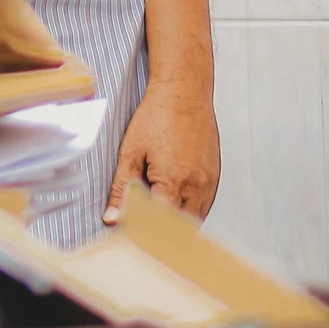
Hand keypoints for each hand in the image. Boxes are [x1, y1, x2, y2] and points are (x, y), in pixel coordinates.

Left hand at [106, 80, 219, 223]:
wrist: (184, 94)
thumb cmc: (156, 118)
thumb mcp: (130, 153)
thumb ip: (121, 189)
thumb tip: (112, 218)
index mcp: (173, 182)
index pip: (159, 226)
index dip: (143, 232)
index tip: (130, 232)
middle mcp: (196, 187)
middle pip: (180, 228)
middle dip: (161, 233)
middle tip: (142, 230)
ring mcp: (209, 182)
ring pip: (195, 220)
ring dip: (177, 225)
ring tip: (156, 220)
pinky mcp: (215, 176)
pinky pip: (205, 205)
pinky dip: (190, 211)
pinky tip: (173, 205)